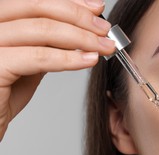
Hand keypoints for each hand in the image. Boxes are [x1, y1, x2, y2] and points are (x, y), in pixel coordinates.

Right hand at [0, 0, 115, 140]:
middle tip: (104, 30)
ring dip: (81, 38)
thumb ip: (44, 45)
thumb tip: (76, 33)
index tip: (96, 9)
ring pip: (42, 29)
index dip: (70, 3)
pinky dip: (68, 58)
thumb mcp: (27, 63)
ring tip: (103, 47)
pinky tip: (88, 60)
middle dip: (79, 17)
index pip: (35, 1)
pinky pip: (38, 57)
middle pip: (38, 7)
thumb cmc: (0, 97)